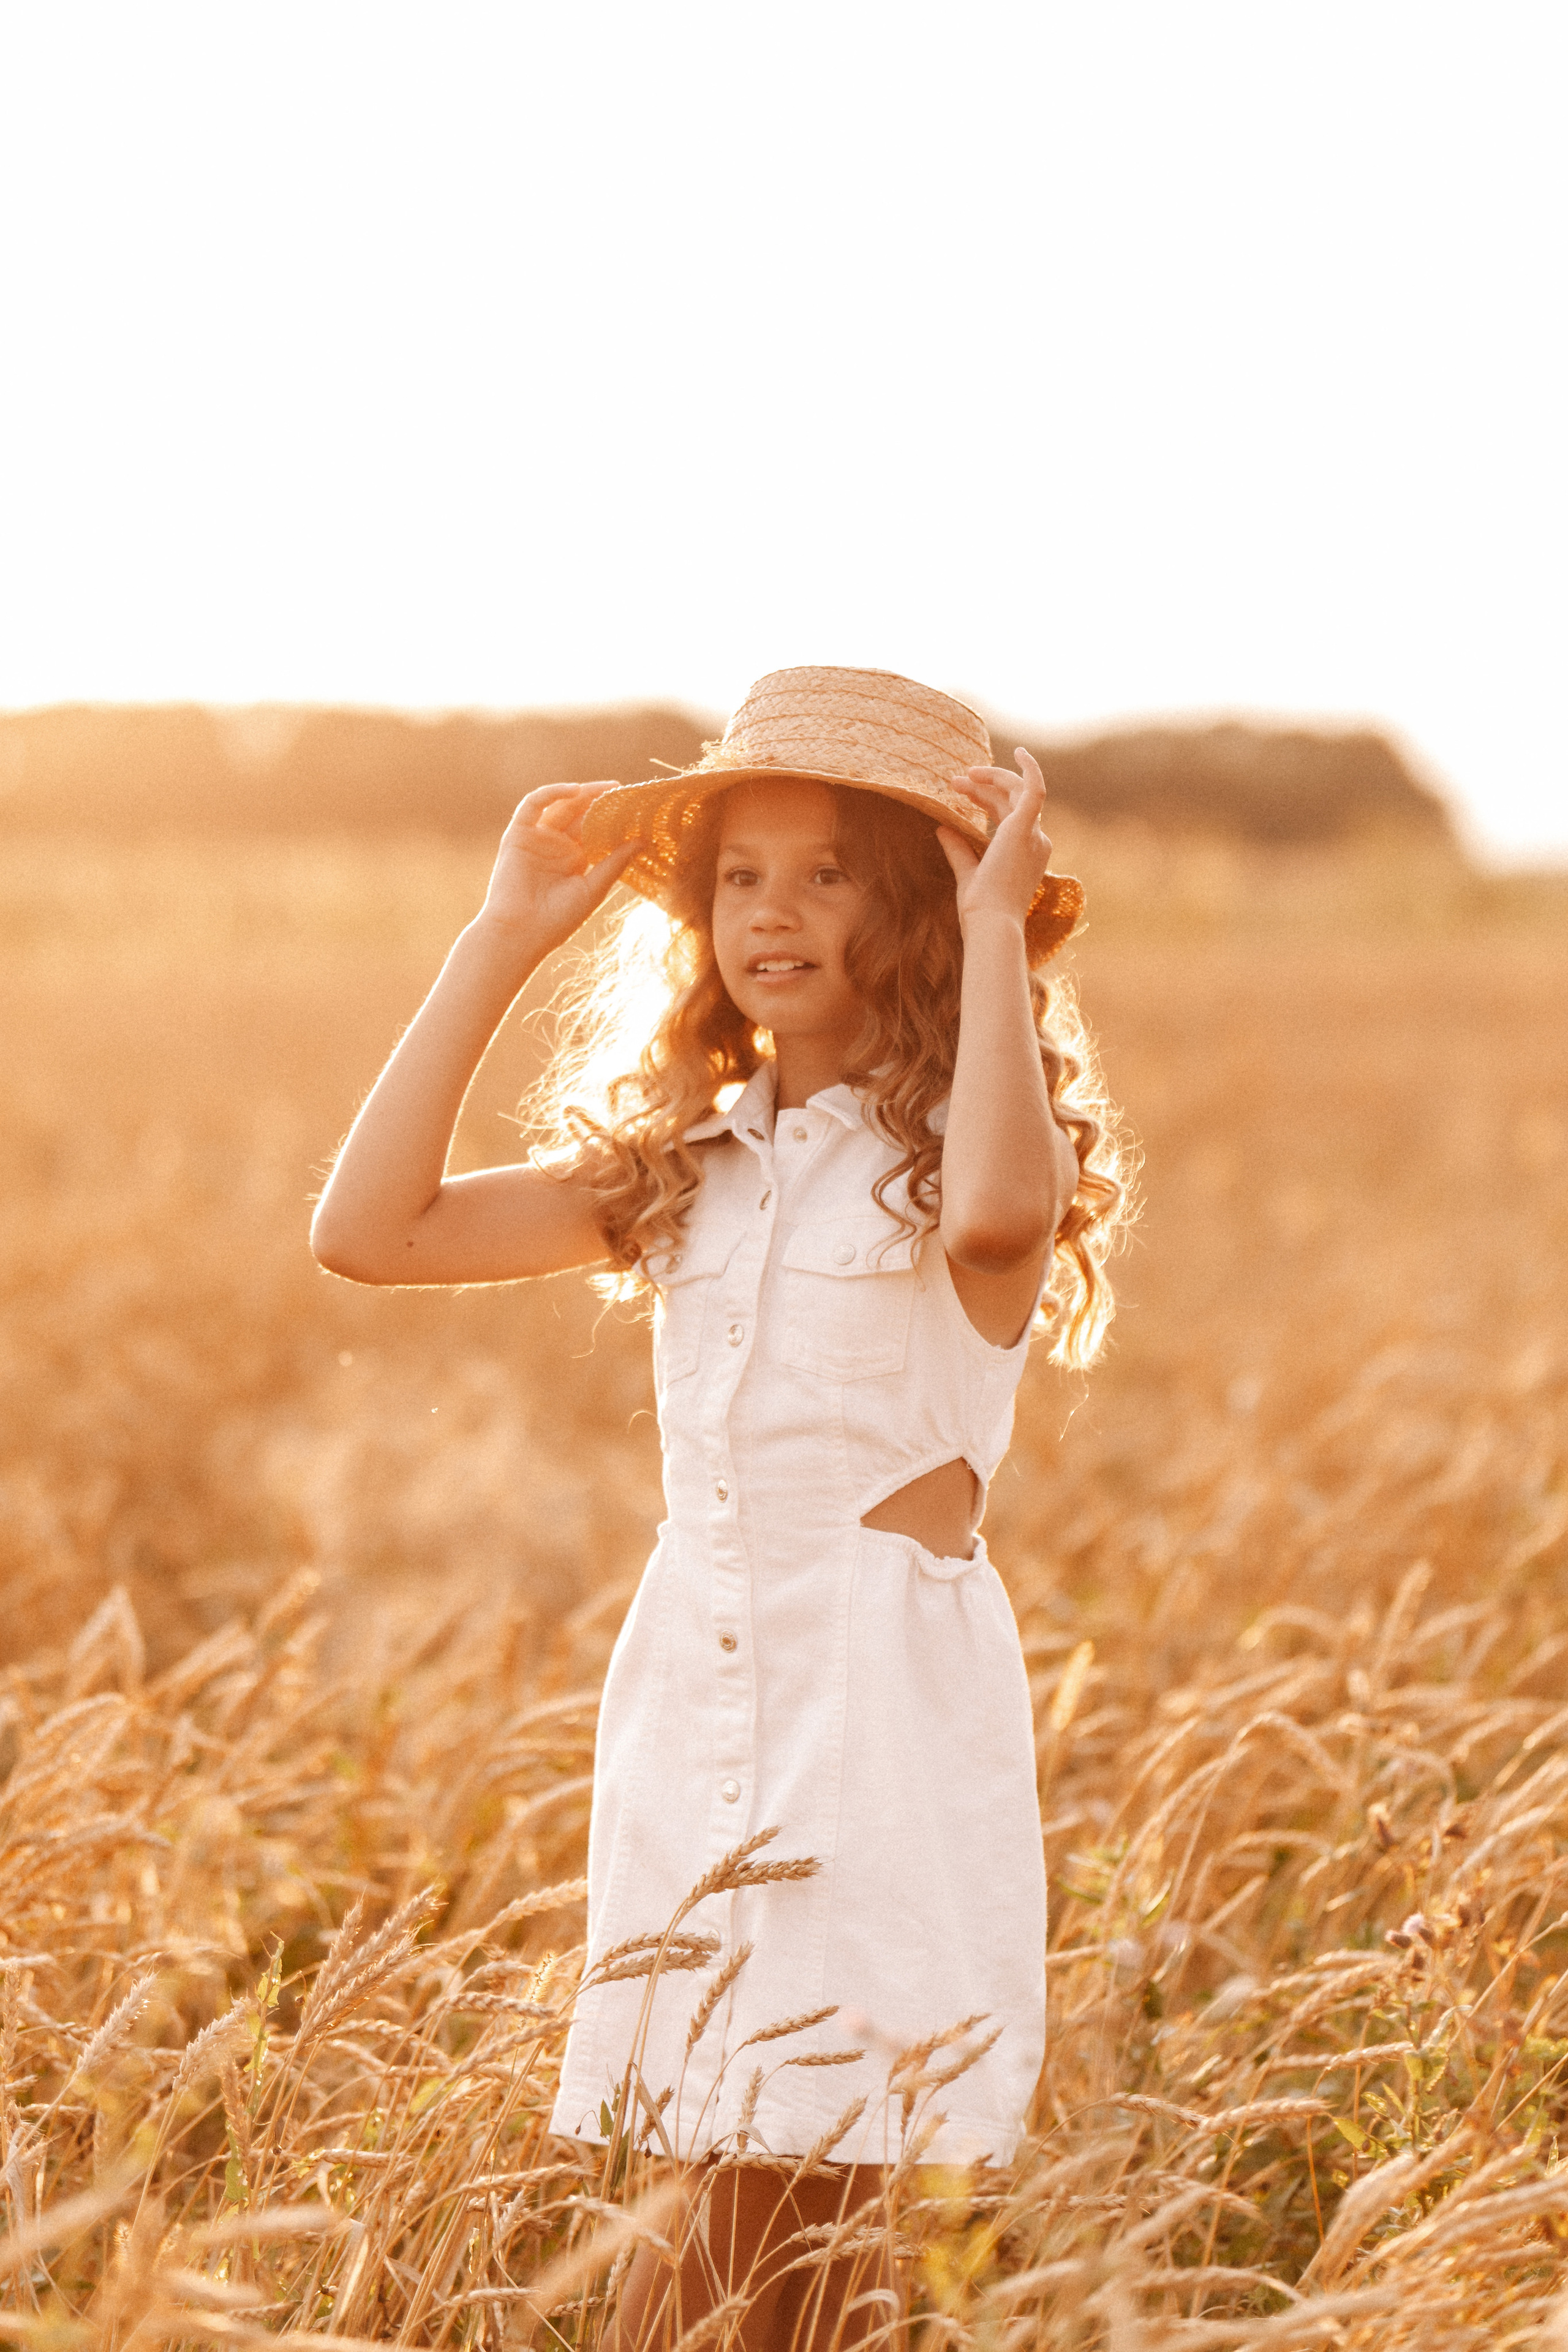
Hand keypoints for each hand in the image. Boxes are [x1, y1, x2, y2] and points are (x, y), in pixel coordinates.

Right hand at [477, 782, 636, 958]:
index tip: (635, 808)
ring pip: (560, 806)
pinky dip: (552, 793)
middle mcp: (556, 846)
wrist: (520, 933)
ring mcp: (537, 838)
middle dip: (600, 801)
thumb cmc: (557, 920)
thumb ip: (615, 863)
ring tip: (606, 788)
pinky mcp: (518, 834)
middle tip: (622, 791)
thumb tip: (642, 840)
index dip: (613, 818)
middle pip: (580, 814)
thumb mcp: (593, 889)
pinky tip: (575, 790)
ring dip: (581, 794)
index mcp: (574, 859)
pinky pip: (533, 805)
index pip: (595, 830)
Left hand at [936, 746, 1054, 937]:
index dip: (984, 799)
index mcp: (1026, 853)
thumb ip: (957, 849)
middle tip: (954, 781)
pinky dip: (1029, 768)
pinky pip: (1034, 788)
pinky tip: (1019, 751)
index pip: (1008, 814)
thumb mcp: (967, 872)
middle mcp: (1035, 841)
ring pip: (1018, 791)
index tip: (959, 792)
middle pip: (1011, 801)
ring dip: (991, 779)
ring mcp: (1033, 834)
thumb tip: (941, 827)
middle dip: (983, 787)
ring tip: (962, 776)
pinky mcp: (1025, 828)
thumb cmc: (981, 909)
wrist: (991, 923)